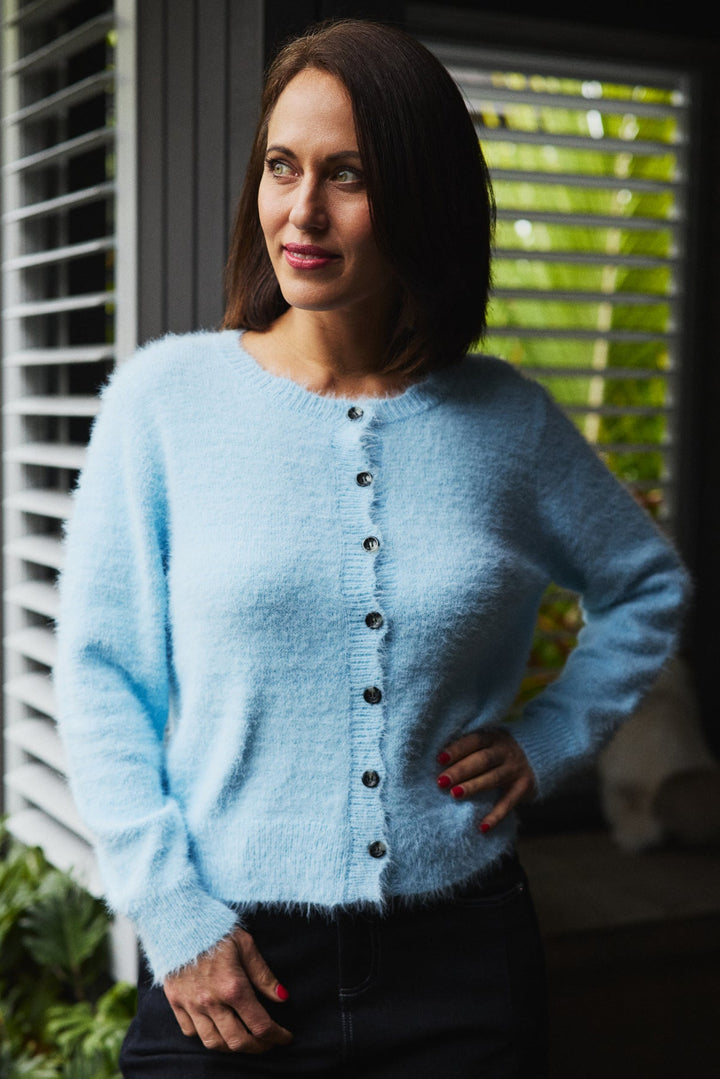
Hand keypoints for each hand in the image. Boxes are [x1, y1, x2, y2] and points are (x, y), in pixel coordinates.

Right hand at [163, 926, 292, 1053]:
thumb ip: (263, 975)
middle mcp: (211, 1001)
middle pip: (238, 1042)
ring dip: (232, 1046)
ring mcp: (190, 1004)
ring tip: (245, 1038)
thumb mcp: (246, 945)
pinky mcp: (175, 1001)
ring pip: (213, 1043)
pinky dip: (206, 1035)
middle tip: (269, 1042)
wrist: (178, 919)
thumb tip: (283, 997)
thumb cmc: (216, 928)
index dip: (277, 1036)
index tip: (286, 1037)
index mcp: (233, 987)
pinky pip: (191, 1031)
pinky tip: (217, 1026)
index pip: (260, 1025)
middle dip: (258, 1047)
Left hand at [436, 727, 536, 832]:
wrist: (540, 755)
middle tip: (441, 781)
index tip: (439, 759)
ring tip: (454, 794)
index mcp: (493, 737)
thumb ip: (470, 749)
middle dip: (460, 770)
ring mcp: (515, 769)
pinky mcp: (524, 787)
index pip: (474, 741)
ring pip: (493, 778)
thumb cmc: (499, 750)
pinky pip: (509, 803)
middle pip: (482, 760)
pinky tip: (482, 827)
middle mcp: (505, 752)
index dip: (457, 749)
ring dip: (473, 787)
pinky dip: (496, 815)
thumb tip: (438, 763)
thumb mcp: (489, 742)